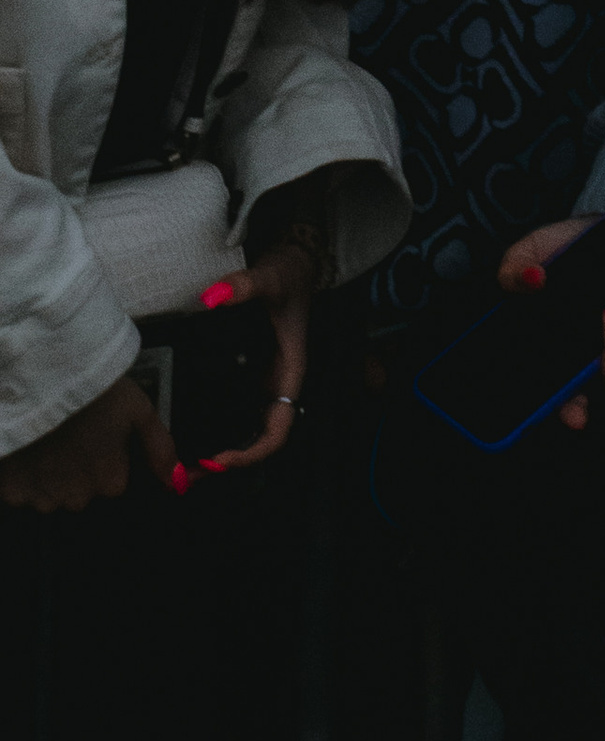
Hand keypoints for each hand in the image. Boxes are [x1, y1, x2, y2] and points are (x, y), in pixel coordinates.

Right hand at [0, 369, 175, 512]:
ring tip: (50, 441)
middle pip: (82, 492)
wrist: (43, 381)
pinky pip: (23, 494)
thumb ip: (160, 450)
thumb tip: (178, 483)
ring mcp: (43, 499)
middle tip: (73, 436)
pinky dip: (25, 477)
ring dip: (51, 476)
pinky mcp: (13, 494)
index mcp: (110, 482)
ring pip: (52, 494)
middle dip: (79, 470)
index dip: (106, 457)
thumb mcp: (138, 411)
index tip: (98, 435)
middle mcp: (78, 499)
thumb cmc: (95, 392)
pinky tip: (31, 449)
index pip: (113, 482)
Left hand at [190, 224, 319, 477]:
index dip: (251, 452)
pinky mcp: (244, 377)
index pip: (277, 428)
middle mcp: (274, 385)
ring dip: (214, 453)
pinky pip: (229, 414)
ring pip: (242, 431)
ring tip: (178, 467)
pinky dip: (210, 431)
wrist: (290, 265)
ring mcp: (259, 384)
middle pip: (255, 440)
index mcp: (288, 373)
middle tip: (184, 476)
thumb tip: (211, 296)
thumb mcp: (269, 277)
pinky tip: (182, 435)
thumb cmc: (287, 275)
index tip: (218, 460)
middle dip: (224, 463)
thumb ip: (244, 285)